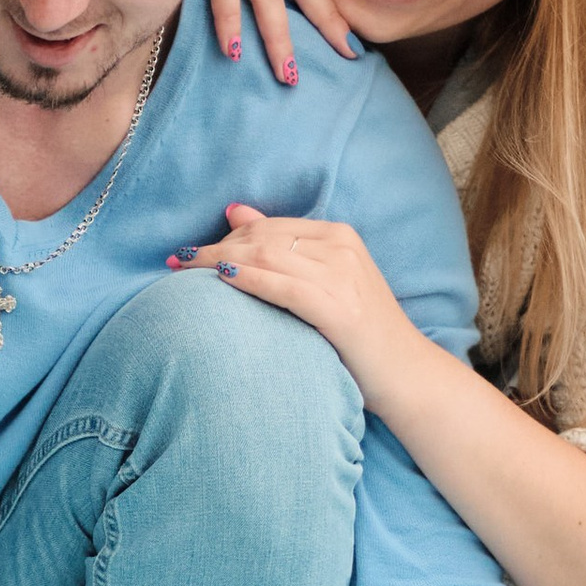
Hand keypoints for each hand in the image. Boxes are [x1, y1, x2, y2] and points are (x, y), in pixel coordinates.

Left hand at [169, 204, 415, 402]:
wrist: (407, 375)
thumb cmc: (362, 335)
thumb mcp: (327, 281)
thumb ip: (284, 247)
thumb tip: (235, 210)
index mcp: (340, 235)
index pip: (270, 226)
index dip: (227, 236)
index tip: (192, 253)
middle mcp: (341, 248)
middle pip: (263, 238)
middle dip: (215, 247)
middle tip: (178, 262)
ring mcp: (341, 276)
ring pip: (266, 257)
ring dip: (218, 261)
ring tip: (184, 272)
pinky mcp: (338, 308)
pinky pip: (282, 286)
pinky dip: (247, 280)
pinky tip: (220, 280)